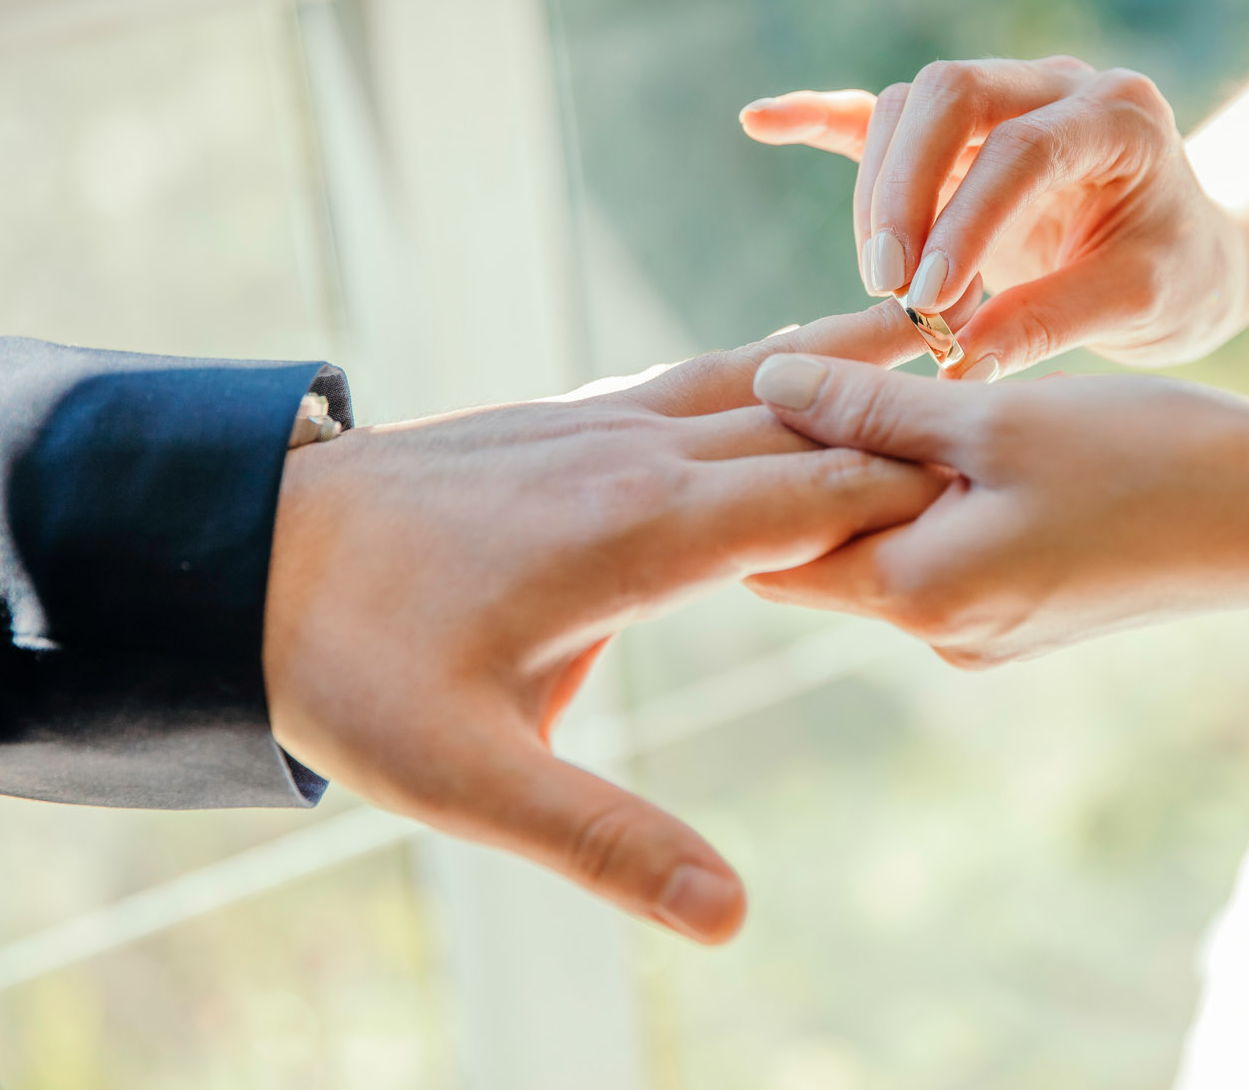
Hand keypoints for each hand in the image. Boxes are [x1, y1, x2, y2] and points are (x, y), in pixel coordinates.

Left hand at [261, 304, 948, 944]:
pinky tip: (780, 363)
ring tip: (924, 334)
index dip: (913, 499)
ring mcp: (599, 423)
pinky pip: (695, 377)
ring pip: (752, 379)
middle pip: (804, 430)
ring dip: (839, 365)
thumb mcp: (472, 778)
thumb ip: (605, 839)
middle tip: (1009, 416)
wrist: (238, 551)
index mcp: (640, 534)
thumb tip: (728, 915)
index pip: (818, 501)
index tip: (1003, 498)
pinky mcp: (566, 416)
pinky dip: (765, 366)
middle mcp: (635, 457)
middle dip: (902, 431)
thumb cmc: (355, 667)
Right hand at [740, 57, 1248, 379]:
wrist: (1193, 258)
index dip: (966, 222)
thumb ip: (1050, 323)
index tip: (929, 303)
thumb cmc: (1178, 278)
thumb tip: (955, 365)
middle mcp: (1055, 87)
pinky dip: (821, 119)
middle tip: (890, 289)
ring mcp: (1001, 100)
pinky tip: (761, 122)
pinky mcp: (959, 138)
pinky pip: (879, 115)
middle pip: (948, 94)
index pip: (1022, 148)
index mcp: (1117, 117)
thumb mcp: (1140, 306)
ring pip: (907, 111)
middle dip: (906, 193)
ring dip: (882, 198)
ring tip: (892, 292)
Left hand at [743, 354, 1248, 665]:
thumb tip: (766, 386)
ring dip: (876, 474)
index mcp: (919, 595)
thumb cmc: (1145, 460)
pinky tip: (956, 433)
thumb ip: (870, 411)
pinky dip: (932, 494)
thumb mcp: (994, 419)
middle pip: (824, 549)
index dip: (750, 471)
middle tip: (817, 370)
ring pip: (886, 545)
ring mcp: (984, 631)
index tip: (750, 391)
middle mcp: (940, 634)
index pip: (773, 548)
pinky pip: (943, 552)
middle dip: (810, 468)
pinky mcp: (1023, 613)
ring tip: (886, 387)